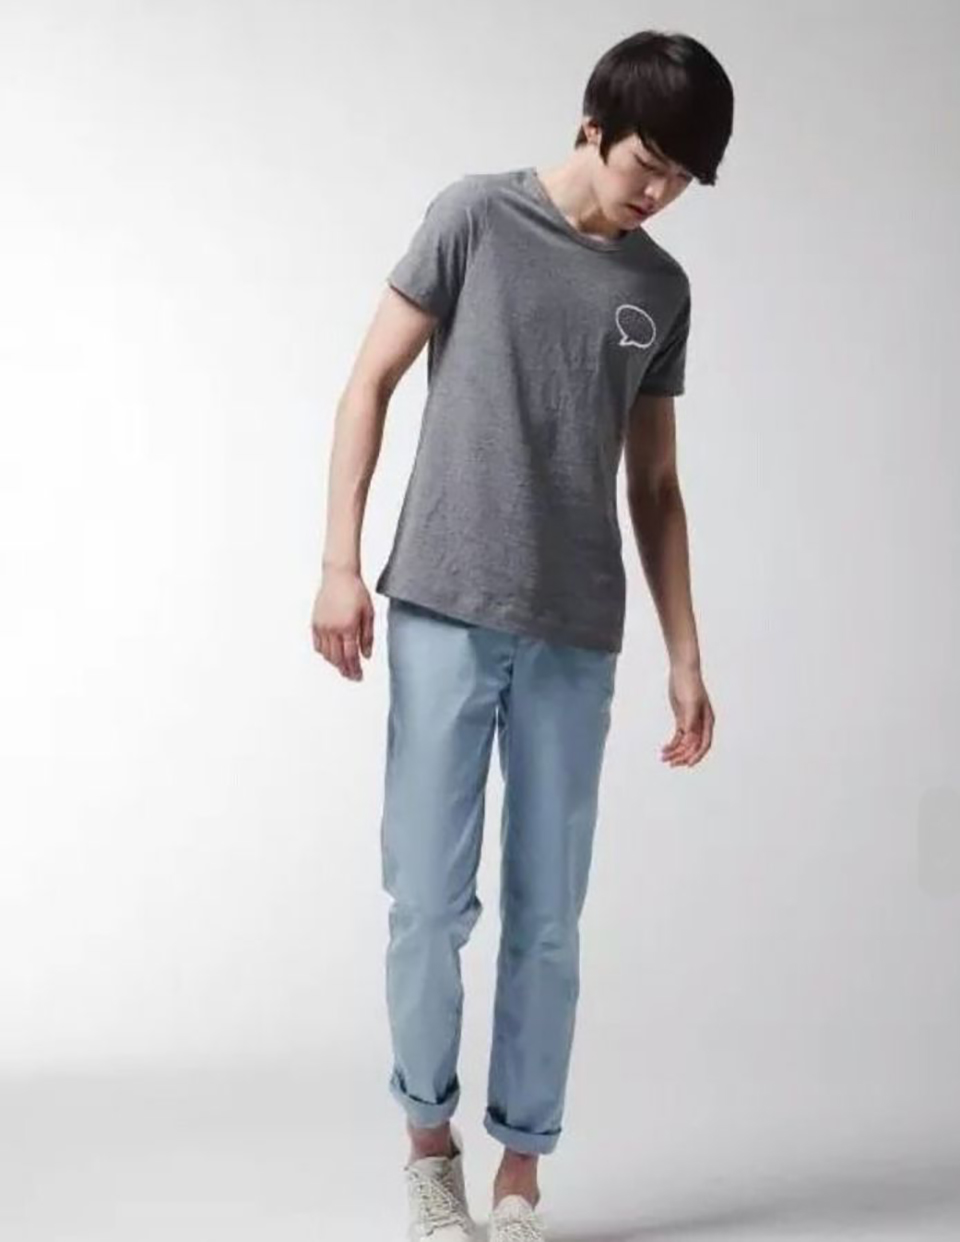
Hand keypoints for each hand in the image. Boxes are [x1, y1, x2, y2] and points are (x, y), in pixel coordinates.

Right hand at [311, 566, 373, 680]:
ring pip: (326, 654)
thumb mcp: (368, 613)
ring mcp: (322, 626)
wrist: (339, 576)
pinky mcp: (315, 623)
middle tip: (352, 676)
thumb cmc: (355, 591)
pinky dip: (324, 653)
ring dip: (335, 663)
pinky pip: (318, 645)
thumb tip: (366, 655)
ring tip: (343, 667)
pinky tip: (331, 655)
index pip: (351, 656)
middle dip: (345, 670)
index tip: (358, 676)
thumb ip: (367, 636)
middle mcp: (332, 629)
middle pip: (337, 658)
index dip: (355, 669)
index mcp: (347, 627)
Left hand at [661, 661, 714, 765]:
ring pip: (685, 743)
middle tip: (671, 763)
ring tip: (664, 758)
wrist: (682, 671)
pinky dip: (672, 744)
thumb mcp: (690, 702)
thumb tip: (688, 735)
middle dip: (683, 756)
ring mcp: (691, 722)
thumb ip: (690, 720)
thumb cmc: (690, 684)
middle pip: (693, 746)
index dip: (697, 755)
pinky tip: (665, 749)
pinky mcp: (682, 720)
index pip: (705, 743)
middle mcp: (701, 724)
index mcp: (707, 721)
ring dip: (675, 752)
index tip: (688, 764)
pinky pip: (678, 737)